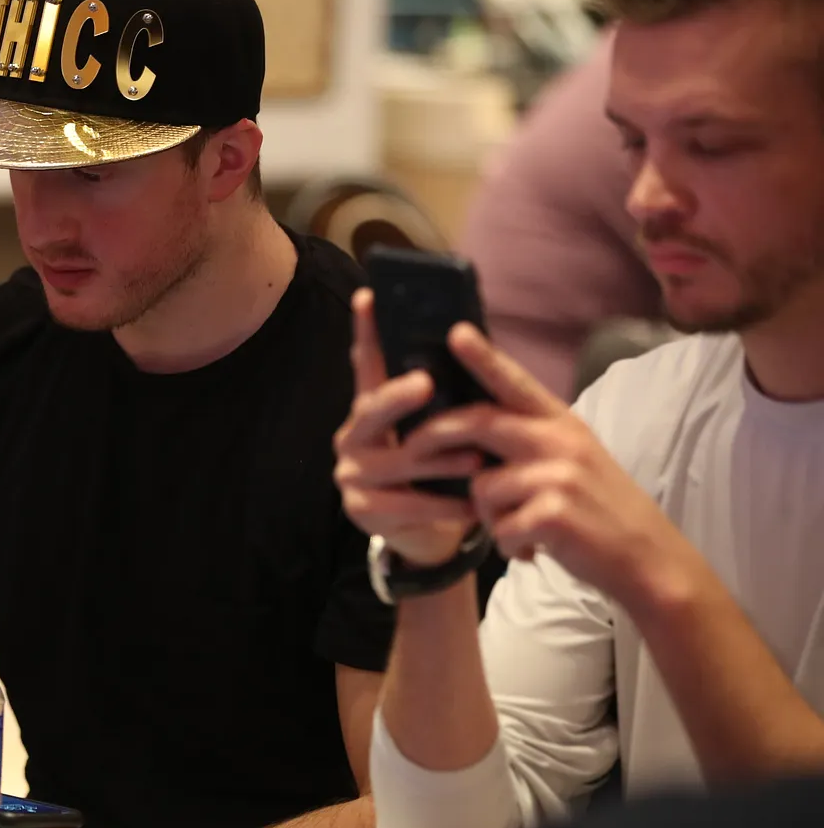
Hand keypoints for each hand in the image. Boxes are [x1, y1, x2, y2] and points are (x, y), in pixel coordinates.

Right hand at [334, 289, 481, 565]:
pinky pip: (407, 504)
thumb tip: (470, 344)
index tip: (369, 295)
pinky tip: (473, 504)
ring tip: (476, 460)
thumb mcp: (439, 431)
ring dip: (440, 460)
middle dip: (399, 397)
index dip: (366, 330)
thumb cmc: (439, 470)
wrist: (426, 532)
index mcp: (371, 408)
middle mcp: (352, 436)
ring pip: (398, 461)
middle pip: (371, 410)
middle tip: (426, 383)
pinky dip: (444, 504)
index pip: (367, 362)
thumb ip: (442, 398)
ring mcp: (352, 473)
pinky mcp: (361, 510)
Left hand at [408, 321, 694, 608]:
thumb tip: (473, 425)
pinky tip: (532, 550)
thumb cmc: (600, 511)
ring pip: (482, 486)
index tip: (455, 332)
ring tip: (518, 529)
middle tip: (410, 447)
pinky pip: (499, 527)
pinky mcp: (554, 513)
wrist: (649, 560)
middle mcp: (561, 442)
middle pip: (480, 422)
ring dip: (488, 516)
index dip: (484, 357)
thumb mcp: (574, 459)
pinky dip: (508, 546)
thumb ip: (530, 439)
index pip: (515, 383)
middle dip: (435, 434)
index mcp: (562, 424)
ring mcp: (559, 476)